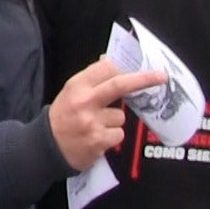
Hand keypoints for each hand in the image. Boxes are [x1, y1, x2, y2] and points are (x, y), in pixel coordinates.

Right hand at [49, 56, 166, 170]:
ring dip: (114, 121)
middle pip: (119, 85)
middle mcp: (85, 102)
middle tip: (161, 77)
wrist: (48, 146)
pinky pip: (119, 134)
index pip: (106, 68)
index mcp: (77, 86)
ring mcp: (93, 122)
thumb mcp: (71, 92)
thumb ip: (91, 79)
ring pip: (121, 116)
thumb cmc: (62, 116)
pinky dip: (111, 136)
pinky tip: (98, 137)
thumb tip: (111, 62)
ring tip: (97, 126)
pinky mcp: (99, 141)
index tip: (139, 67)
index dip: (123, 68)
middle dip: (143, 79)